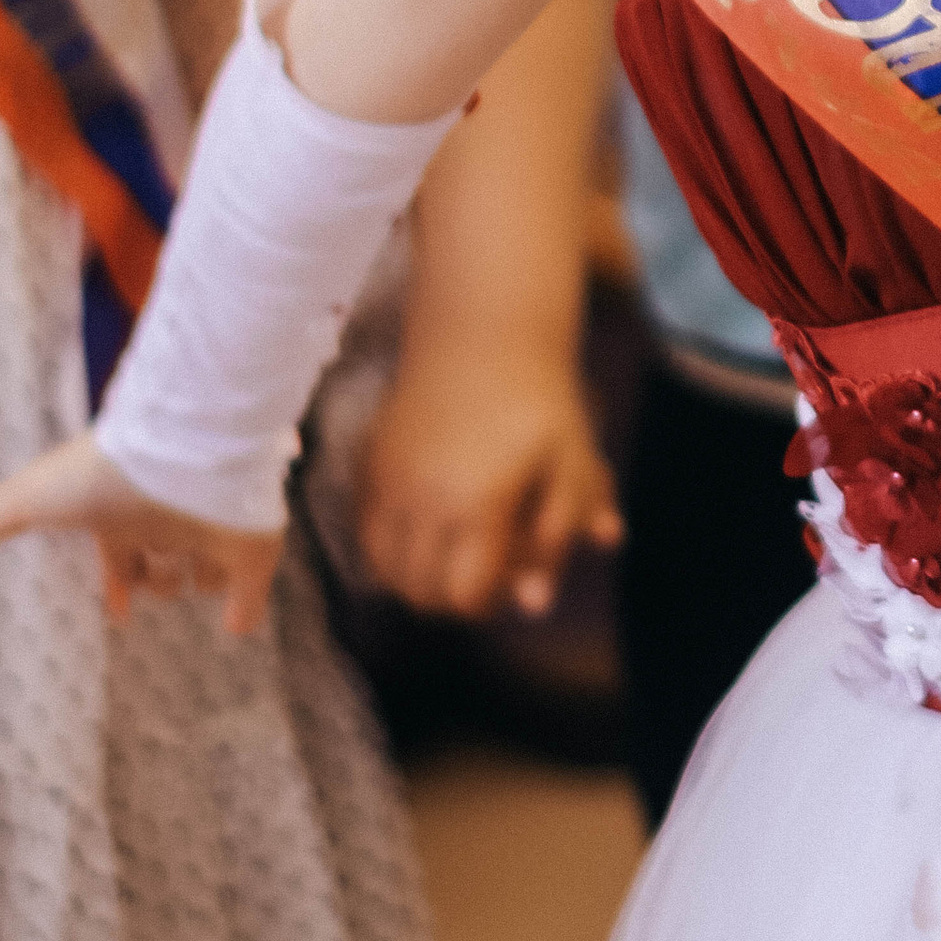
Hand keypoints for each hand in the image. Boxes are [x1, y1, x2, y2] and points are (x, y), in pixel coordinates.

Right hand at [0, 435, 282, 634]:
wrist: (178, 450)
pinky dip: (245, 609)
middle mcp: (170, 522)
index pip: (119, 557)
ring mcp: (213, 533)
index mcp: (123, 515)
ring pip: (208, 567)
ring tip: (194, 591)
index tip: (117, 608)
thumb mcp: (34, 501)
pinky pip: (252, 589)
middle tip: (153, 589)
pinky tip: (237, 627)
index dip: (116, 582)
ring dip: (201, 581)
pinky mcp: (252, 549)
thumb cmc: (103, 473)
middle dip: (157, 577)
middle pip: (164, 559)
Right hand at [358, 342, 620, 620]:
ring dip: (418, 579)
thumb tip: (537, 607)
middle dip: (455, 598)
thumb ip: (559, 537)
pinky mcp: (369, 464)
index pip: (464, 595)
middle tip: (490, 566)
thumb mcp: (574, 466)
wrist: (484, 333)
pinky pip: (366, 535)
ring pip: (385, 571)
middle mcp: (422, 499)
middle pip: (420, 594)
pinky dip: (392, 549)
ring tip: (458, 550)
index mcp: (477, 503)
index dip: (492, 601)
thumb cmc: (542, 402)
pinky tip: (430, 525)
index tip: (516, 577)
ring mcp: (388, 482)